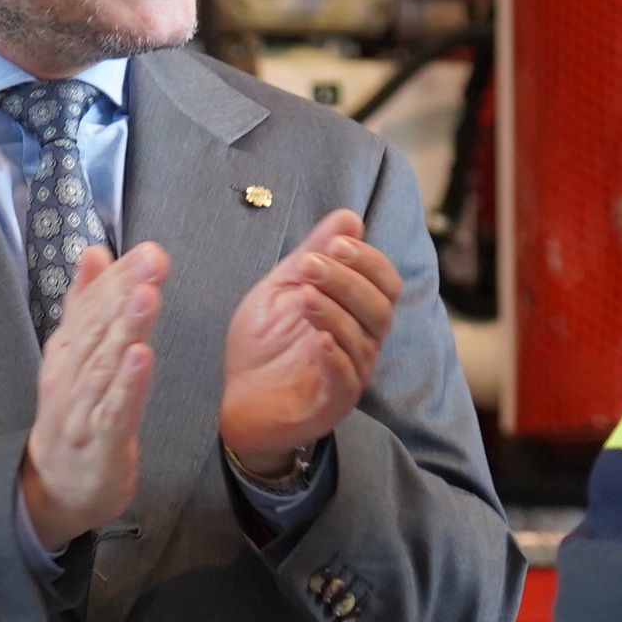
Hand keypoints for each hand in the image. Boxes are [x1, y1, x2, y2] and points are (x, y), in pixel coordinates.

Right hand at [22, 240, 167, 548]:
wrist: (55, 488)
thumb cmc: (74, 416)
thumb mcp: (74, 355)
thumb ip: (85, 304)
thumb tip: (96, 251)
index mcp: (67, 351)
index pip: (91, 306)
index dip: (119, 277)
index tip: (147, 250)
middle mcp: (71, 375)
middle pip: (98, 328)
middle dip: (126, 290)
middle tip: (152, 260)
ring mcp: (82, 409)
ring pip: (105, 363)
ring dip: (126, 327)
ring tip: (147, 295)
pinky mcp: (101, 442)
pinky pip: (115, 409)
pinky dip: (128, 383)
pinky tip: (142, 357)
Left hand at [218, 209, 398, 478]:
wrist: (236, 401)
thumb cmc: (262, 347)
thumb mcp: (281, 291)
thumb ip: (311, 256)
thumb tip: (349, 217)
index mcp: (355, 313)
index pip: (385, 282)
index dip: (368, 260)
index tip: (336, 244)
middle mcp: (362, 342)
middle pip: (379, 307)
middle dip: (347, 280)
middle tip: (310, 264)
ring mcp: (350, 374)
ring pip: (363, 338)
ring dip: (334, 311)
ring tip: (303, 295)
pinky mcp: (333, 403)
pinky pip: (346, 378)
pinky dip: (335, 355)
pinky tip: (316, 338)